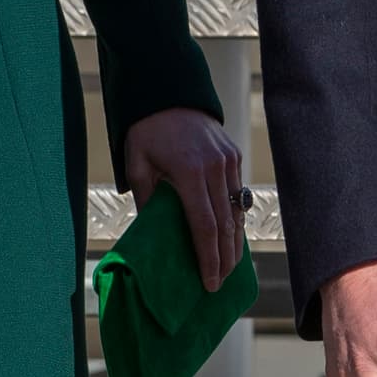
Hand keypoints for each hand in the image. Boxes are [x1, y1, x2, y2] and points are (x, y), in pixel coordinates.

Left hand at [123, 107, 245, 294]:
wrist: (168, 92)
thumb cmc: (146, 131)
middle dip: (224, 259)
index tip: (210, 282)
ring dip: (234, 243)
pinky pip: (239, 195)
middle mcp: (215, 168)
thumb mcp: (137, 164)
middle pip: (226, 224)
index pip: (205, 225)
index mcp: (189, 172)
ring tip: (228, 268)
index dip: (209, 258)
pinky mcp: (234, 156)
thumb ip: (147, 199)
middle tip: (219, 283)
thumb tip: (154, 233)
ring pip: (237, 212)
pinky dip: (235, 219)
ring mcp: (229, 161)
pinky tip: (231, 238)